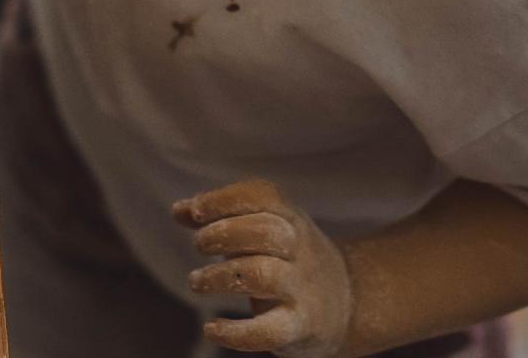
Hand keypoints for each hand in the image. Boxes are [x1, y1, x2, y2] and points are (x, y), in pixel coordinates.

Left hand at [173, 180, 354, 357]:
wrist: (349, 303)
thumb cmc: (289, 259)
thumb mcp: (264, 230)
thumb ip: (221, 218)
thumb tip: (178, 209)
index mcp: (289, 219)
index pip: (262, 196)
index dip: (224, 199)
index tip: (195, 211)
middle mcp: (299, 249)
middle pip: (266, 232)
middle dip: (224, 234)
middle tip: (199, 245)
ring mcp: (301, 288)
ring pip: (263, 275)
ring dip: (220, 277)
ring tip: (197, 281)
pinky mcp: (300, 327)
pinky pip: (269, 331)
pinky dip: (235, 332)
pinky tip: (212, 328)